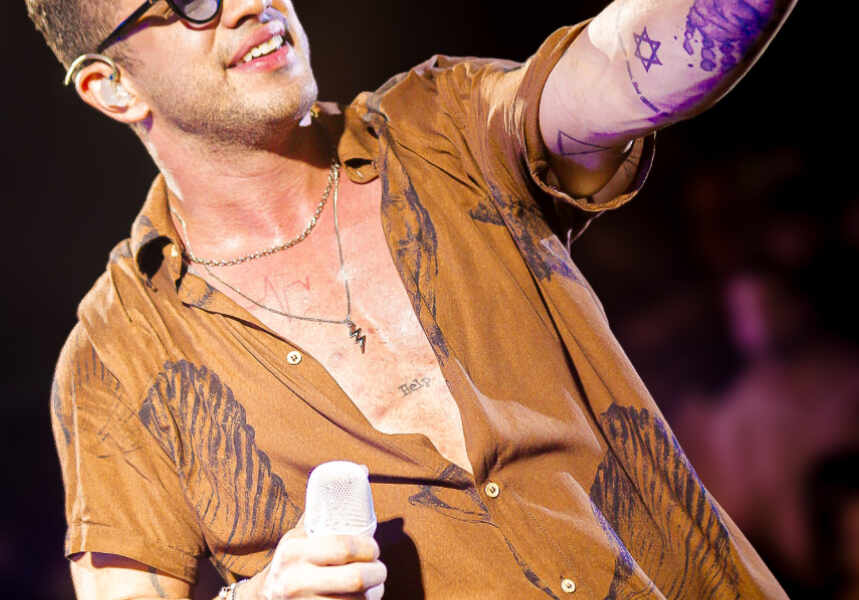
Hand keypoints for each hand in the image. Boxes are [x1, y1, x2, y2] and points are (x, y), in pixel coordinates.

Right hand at [249, 519, 386, 598]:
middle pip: (355, 578)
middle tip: (381, 569)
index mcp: (294, 550)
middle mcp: (294, 580)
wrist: (265, 597)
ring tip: (376, 587)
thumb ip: (325, 506)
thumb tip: (362, 469)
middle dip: (378, 573)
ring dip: (373, 595)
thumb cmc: (294, 560)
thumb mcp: (300, 534)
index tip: (375, 549)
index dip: (368, 548)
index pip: (343, 547)